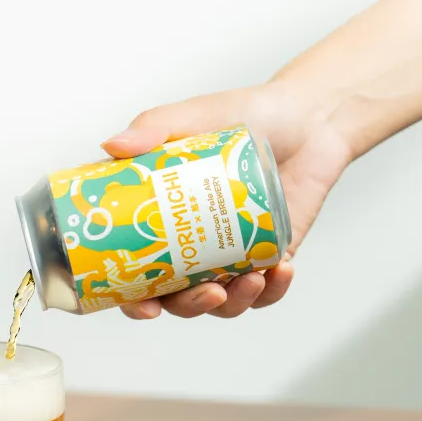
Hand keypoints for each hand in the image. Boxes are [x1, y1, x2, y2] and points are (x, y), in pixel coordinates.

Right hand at [102, 81, 351, 319]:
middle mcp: (188, 245)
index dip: (130, 297)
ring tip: (251, 279)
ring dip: (233, 303)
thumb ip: (152, 128)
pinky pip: (265, 293)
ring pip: (220, 302)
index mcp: (157, 220)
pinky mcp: (266, 259)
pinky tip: (281, 270)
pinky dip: (273, 291)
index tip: (142, 306)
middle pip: (175, 297)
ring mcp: (227, 255)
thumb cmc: (245, 115)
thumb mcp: (193, 116)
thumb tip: (112, 146)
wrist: (309, 118)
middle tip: (208, 293)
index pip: (132, 270)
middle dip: (190, 306)